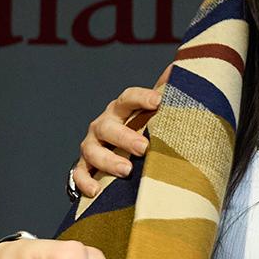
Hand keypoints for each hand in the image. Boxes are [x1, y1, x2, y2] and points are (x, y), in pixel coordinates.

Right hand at [71, 68, 169, 196]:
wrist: (121, 155)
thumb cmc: (143, 130)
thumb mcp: (154, 113)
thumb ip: (165, 92)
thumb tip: (180, 68)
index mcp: (122, 109)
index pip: (128, 98)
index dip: (142, 98)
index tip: (159, 102)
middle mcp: (104, 124)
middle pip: (108, 126)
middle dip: (125, 137)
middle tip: (144, 148)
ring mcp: (91, 146)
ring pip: (92, 150)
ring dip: (108, 160)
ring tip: (127, 171)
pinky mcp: (84, 167)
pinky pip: (78, 174)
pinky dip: (85, 182)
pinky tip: (96, 191)